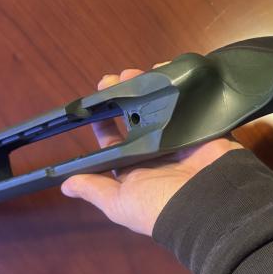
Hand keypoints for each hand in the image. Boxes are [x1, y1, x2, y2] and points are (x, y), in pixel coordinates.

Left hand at [61, 69, 243, 235]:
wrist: (207, 202)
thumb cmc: (158, 204)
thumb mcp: (119, 202)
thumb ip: (94, 189)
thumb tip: (65, 186)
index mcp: (136, 168)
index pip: (115, 140)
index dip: (103, 121)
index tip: (92, 103)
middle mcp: (156, 150)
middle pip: (137, 116)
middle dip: (124, 96)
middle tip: (114, 78)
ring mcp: (179, 136)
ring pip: (160, 105)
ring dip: (147, 87)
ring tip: (135, 71)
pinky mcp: (200, 124)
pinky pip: (188, 100)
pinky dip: (179, 85)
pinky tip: (166, 70)